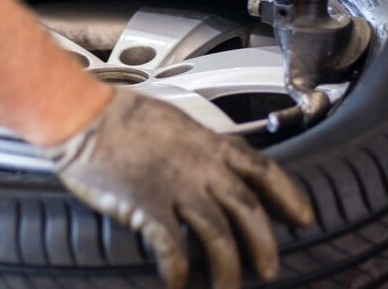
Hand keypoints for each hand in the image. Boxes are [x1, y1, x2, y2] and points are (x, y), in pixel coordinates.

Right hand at [42, 90, 313, 288]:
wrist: (84, 116)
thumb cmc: (122, 116)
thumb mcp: (173, 122)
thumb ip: (197, 146)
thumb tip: (209, 162)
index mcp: (209, 144)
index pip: (263, 169)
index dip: (288, 196)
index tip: (303, 217)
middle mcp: (200, 168)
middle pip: (248, 211)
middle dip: (264, 244)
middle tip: (270, 270)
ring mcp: (175, 188)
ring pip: (218, 236)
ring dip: (226, 269)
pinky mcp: (147, 207)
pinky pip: (172, 248)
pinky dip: (178, 271)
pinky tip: (177, 284)